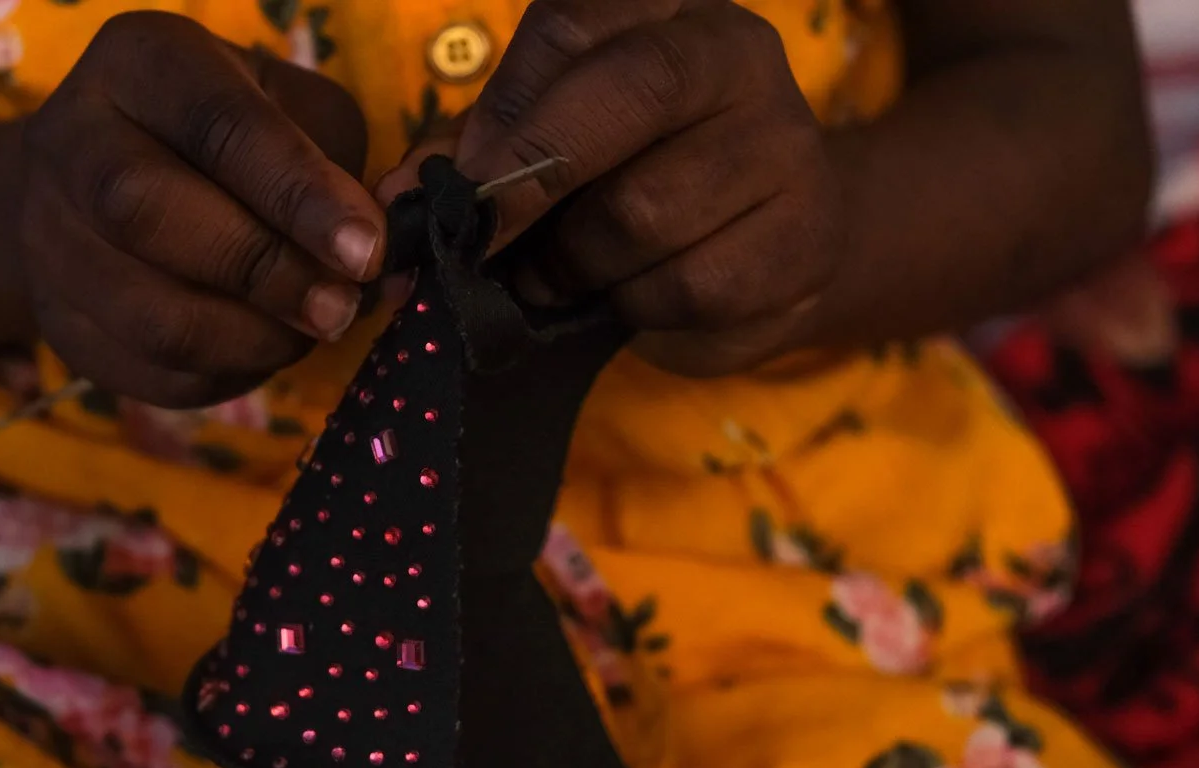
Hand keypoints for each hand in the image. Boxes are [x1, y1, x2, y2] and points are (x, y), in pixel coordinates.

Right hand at [22, 12, 385, 406]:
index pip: (217, 126)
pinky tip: (259, 350)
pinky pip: (145, 371)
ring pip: (147, 314)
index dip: (297, 194)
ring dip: (248, 339)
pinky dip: (221, 373)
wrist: (105, 182)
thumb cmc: (230, 138)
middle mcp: (71, 139)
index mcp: (139, 63)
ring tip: (307, 332)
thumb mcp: (291, 110)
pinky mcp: (57, 320)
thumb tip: (368, 253)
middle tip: (339, 307)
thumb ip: (334, 165)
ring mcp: (47, 237)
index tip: (364, 251)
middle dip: (263, 273)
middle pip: (148, 214)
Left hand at [379, 0, 843, 375]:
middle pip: (632, 91)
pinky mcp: (801, 243)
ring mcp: (784, 146)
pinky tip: (623, 298)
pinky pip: (682, 286)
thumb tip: (397, 199)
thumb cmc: (632, 179)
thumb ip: (474, 155)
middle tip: (482, 238)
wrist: (763, 248)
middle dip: (534, 175)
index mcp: (668, 8)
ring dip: (573, 264)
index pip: (577, 20)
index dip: (509, 104)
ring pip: (644, 210)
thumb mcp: (549, 147)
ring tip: (552, 276)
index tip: (460, 177)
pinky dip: (630, 305)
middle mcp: (740, 54)